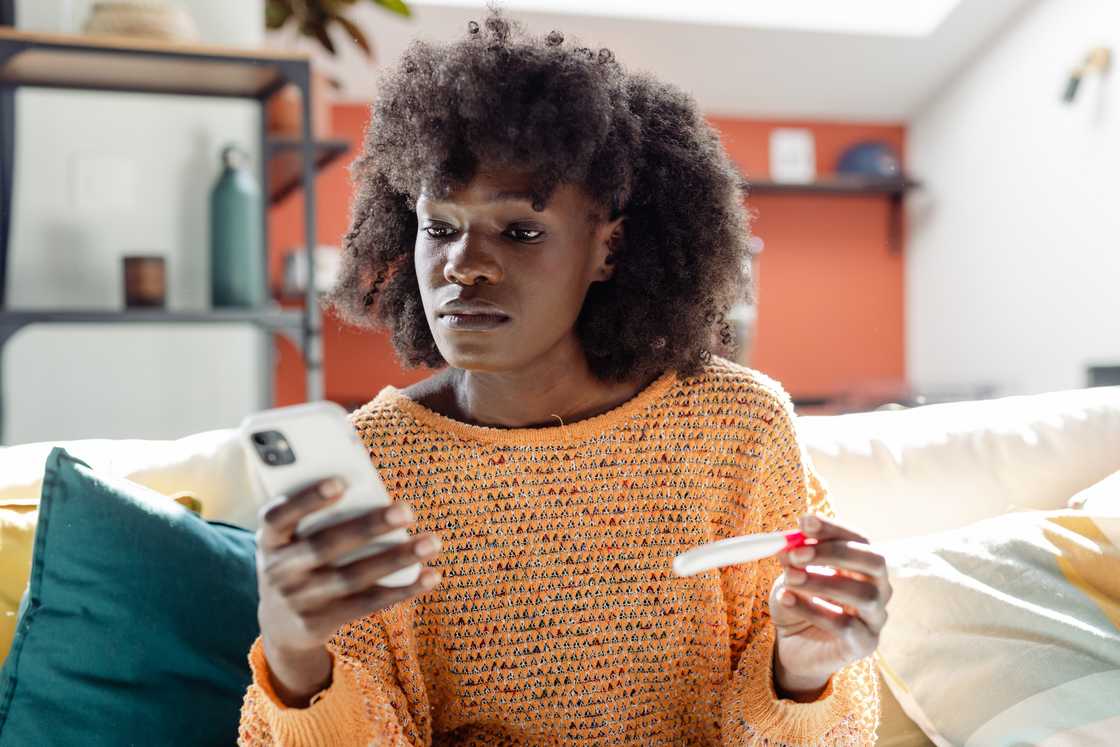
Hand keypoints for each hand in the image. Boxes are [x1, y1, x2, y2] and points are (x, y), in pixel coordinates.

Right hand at [255, 478, 442, 704]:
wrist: (279, 624)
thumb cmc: (299, 559)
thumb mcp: (292, 540)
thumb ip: (319, 517)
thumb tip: (374, 495)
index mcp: (269, 540)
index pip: (278, 517)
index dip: (307, 499)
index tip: (341, 483)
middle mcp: (279, 571)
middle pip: (326, 546)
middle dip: (369, 526)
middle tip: (406, 510)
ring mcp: (299, 600)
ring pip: (354, 577)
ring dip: (396, 558)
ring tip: (431, 542)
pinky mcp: (321, 623)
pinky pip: (367, 604)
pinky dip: (402, 590)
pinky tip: (430, 575)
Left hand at [769, 515, 890, 697]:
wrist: (793, 646)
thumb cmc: (799, 602)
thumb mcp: (791, 574)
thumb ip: (793, 557)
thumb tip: (787, 541)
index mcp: (863, 566)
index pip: (859, 539)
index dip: (833, 529)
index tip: (804, 522)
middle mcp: (878, 589)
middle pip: (874, 562)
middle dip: (835, 552)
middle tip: (798, 553)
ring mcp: (875, 618)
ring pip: (863, 595)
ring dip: (822, 581)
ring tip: (790, 577)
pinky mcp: (864, 645)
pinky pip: (844, 625)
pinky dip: (813, 609)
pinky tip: (786, 599)